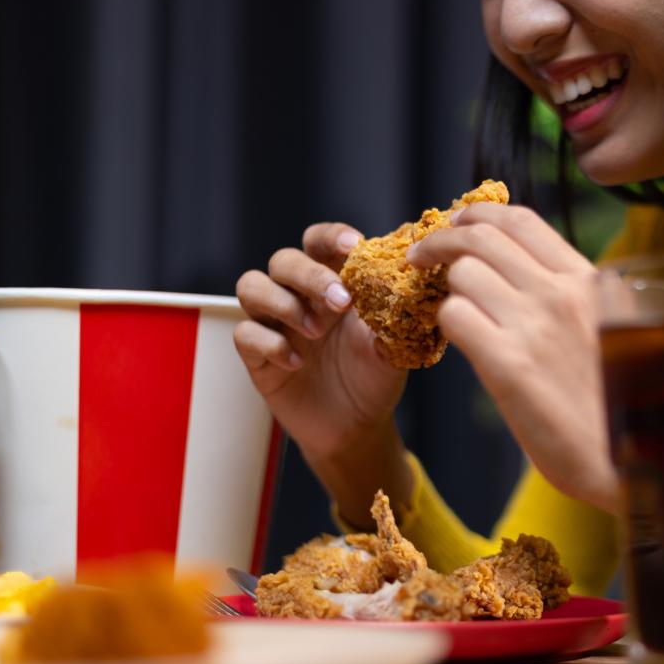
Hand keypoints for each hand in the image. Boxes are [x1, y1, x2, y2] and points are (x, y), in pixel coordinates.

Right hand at [234, 223, 406, 462]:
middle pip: (284, 260)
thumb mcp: (394, 344)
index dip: (331, 237)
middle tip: (340, 301)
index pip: (319, 241)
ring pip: (251, 286)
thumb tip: (418, 276)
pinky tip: (297, 363)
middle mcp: (298, 296)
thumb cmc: (375, 376)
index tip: (353, 245)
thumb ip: (398, 310)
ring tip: (317, 332)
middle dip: (310, 275)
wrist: (358, 426)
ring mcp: (275, 324)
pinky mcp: (258, 356)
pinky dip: (270, 343)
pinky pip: (245, 333)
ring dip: (283, 302)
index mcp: (332, 282)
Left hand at [407, 203, 618, 513]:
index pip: (520, 220)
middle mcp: (563, 293)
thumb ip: (579, 301)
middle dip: (441, 240)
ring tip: (447, 312)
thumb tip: (533, 279)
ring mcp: (535, 327)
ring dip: (445, 289)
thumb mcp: (616, 333)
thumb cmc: (625, 407)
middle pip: (481, 237)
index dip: (477, 215)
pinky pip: (455, 318)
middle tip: (421, 256)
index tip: (457, 223)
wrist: (637, 462)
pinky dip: (446, 325)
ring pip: (463, 274)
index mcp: (591, 281)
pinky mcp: (510, 367)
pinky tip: (457, 343)